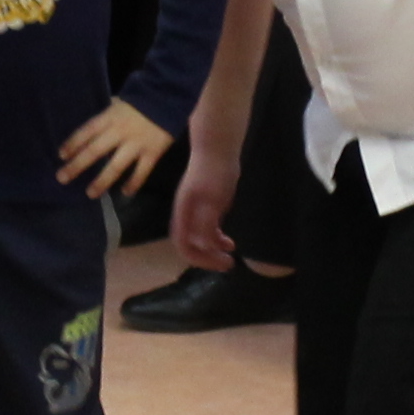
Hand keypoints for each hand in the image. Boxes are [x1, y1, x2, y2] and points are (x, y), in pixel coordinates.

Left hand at [55, 99, 172, 197]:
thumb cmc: (140, 100)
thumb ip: (106, 115)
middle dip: (77, 166)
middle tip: (62, 178)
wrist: (168, 97)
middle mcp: (119, 132)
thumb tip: (92, 129)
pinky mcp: (153, 153)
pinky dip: (134, 183)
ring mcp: (136, 144)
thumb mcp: (119, 102)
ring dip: (102, 181)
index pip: (86, 131)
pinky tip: (126, 192)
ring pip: (116, 166)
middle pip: (94, 151)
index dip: (72, 143)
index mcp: (110, 117)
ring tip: (91, 193)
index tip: (61, 156)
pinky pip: (142, 172)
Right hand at [171, 132, 239, 270]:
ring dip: (214, 251)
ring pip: (201, 240)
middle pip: (190, 245)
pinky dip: (219, 240)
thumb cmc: (214, 171)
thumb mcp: (212, 197)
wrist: (218, 149)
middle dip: (207, 258)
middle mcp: (187, 215)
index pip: (183, 244)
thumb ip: (206, 221)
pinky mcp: (209, 207)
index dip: (197, 257)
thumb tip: (204, 246)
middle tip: (227, 265)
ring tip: (230, 258)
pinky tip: (230, 243)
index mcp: (184, 213)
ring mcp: (197, 212)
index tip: (217, 262)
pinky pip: (210, 230)